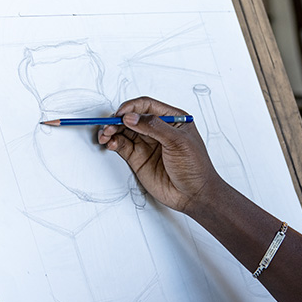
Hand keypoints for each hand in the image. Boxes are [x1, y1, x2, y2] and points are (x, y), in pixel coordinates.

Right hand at [98, 96, 222, 214]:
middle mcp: (158, 129)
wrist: (193, 195)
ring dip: (112, 130)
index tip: (122, 114)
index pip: (147, 106)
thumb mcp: (178, 142)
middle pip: (132, 117)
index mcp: (172, 119)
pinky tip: (111, 143)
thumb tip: (132, 117)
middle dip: (118, 119)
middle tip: (110, 125)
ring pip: (124, 130)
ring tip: (106, 134)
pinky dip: (114, 142)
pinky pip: (122, 145)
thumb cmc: (195, 167)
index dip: (132, 107)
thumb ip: (154, 127)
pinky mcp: (138, 158)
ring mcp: (147, 143)